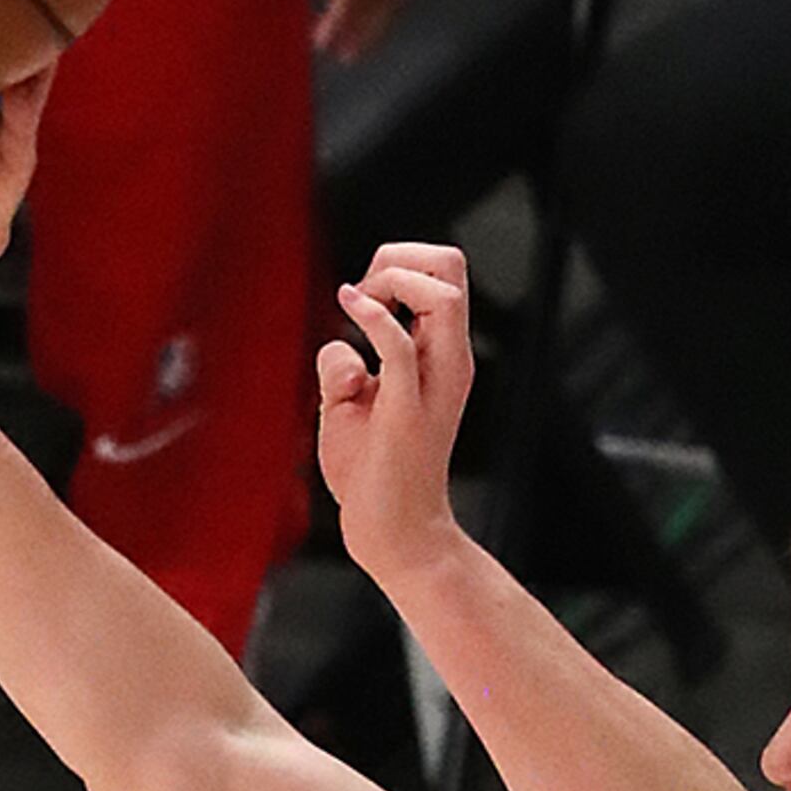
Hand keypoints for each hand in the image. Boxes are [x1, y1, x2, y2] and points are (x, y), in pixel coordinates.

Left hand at [317, 240, 475, 593]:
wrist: (393, 533)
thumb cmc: (374, 476)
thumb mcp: (347, 405)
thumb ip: (343, 364)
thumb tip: (339, 340)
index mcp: (440, 355)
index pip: (441, 271)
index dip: (396, 263)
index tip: (361, 296)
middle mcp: (448, 361)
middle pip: (451, 264)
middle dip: (400, 257)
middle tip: (364, 294)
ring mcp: (434, 383)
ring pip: (442, 291)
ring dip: (392, 282)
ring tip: (358, 309)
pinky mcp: (409, 408)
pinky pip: (401, 344)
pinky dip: (372, 315)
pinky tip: (348, 307)